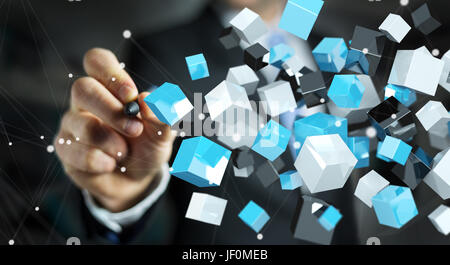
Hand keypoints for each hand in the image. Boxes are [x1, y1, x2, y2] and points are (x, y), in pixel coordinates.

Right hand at [55, 48, 174, 211]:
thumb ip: (161, 116)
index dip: (111, 73)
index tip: (131, 95)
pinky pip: (74, 152)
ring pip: (80, 123)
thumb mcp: (162, 133)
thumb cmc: (147, 147)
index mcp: (110, 88)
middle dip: (111, 110)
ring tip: (124, 152)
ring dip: (109, 140)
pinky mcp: (65, 150)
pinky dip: (99, 161)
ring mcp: (72, 125)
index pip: (97, 61)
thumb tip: (147, 99)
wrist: (137, 180)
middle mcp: (86, 101)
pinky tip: (110, 164)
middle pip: (83, 88)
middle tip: (135, 129)